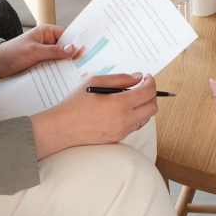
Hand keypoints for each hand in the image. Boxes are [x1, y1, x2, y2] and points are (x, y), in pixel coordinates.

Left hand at [0, 25, 79, 78]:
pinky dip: (56, 72)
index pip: (67, 36)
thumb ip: (54, 51)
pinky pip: (53, 67)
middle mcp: (47, 42)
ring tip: (72, 74)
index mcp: (46, 32)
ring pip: (60, 60)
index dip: (75, 44)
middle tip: (80, 66)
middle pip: (65, 49)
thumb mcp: (34, 51)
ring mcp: (44, 53)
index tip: (85, 52)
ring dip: (63, 66)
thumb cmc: (11, 53)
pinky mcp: (41, 64)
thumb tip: (72, 49)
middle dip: (70, 57)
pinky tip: (61, 78)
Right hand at [31, 73, 158, 158]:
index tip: (146, 77)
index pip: (148, 92)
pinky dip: (135, 116)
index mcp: (120, 104)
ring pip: (146, 118)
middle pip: (152, 107)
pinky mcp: (118, 138)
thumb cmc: (75, 104)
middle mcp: (124, 120)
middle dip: (152, 94)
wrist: (62, 128)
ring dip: (144, 106)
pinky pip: (135, 126)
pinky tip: (123, 109)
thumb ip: (120, 78)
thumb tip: (137, 78)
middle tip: (142, 86)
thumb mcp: (95, 81)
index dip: (150, 82)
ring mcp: (122, 131)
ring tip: (131, 97)